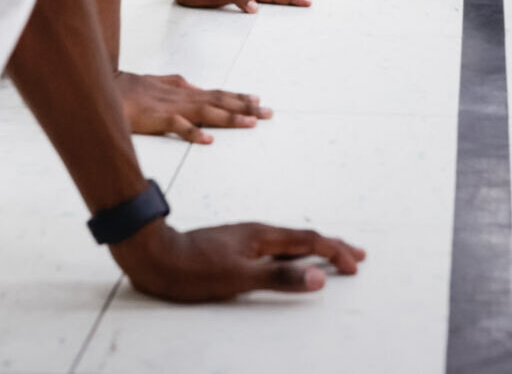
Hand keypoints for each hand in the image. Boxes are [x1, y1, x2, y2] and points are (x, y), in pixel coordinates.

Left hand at [110, 219, 365, 301]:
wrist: (155, 257)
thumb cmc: (194, 270)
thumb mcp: (239, 277)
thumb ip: (279, 278)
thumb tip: (319, 278)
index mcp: (262, 236)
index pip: (308, 241)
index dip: (334, 251)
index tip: (354, 264)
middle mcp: (257, 233)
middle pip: (303, 238)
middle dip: (332, 247)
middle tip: (357, 256)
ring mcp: (244, 240)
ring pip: (289, 244)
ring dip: (314, 250)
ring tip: (329, 256)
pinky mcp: (233, 248)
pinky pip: (274, 250)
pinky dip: (292, 256)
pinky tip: (287, 262)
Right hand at [117, 71, 269, 143]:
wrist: (102, 87)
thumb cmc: (126, 88)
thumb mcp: (155, 81)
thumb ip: (176, 83)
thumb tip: (195, 86)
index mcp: (182, 90)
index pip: (216, 93)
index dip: (237, 97)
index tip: (258, 99)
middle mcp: (182, 97)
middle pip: (219, 101)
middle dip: (246, 106)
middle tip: (269, 112)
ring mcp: (170, 107)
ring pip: (207, 112)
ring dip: (230, 117)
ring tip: (251, 122)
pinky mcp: (156, 118)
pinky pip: (177, 126)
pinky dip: (193, 132)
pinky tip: (208, 139)